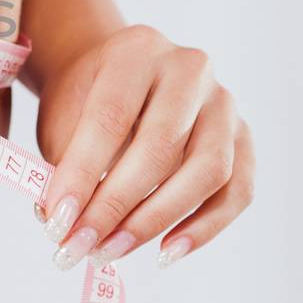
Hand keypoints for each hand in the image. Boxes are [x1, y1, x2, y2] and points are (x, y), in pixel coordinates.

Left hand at [34, 25, 253, 269]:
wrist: (113, 76)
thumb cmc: (84, 100)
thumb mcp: (61, 118)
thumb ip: (63, 165)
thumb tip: (64, 225)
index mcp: (136, 51)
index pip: (111, 117)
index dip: (83, 174)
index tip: (58, 221)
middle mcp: (189, 69)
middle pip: (161, 147)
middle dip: (116, 205)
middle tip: (82, 244)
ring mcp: (224, 102)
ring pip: (208, 170)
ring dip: (158, 220)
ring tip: (114, 250)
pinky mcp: (244, 136)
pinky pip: (237, 190)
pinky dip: (205, 227)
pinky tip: (167, 252)